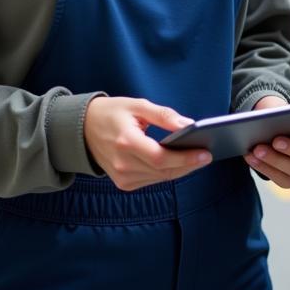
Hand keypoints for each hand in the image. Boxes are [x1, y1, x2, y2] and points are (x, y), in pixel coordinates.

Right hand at [83, 96, 210, 190]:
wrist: (82, 130)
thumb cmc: (112, 113)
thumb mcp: (137, 105)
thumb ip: (163, 115)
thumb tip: (188, 124)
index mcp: (126, 142)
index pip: (161, 158)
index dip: (185, 158)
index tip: (206, 153)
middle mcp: (123, 164)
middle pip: (164, 171)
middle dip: (188, 164)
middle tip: (207, 155)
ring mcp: (122, 177)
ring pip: (160, 178)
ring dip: (180, 169)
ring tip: (197, 157)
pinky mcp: (123, 184)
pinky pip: (152, 180)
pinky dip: (167, 172)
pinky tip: (179, 162)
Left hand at [242, 96, 289, 188]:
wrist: (272, 129)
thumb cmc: (283, 118)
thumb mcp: (286, 112)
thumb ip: (287, 113)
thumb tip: (275, 115)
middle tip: (276, 140)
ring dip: (275, 160)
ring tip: (257, 149)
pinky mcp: (289, 180)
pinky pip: (281, 180)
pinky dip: (264, 168)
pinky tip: (250, 156)